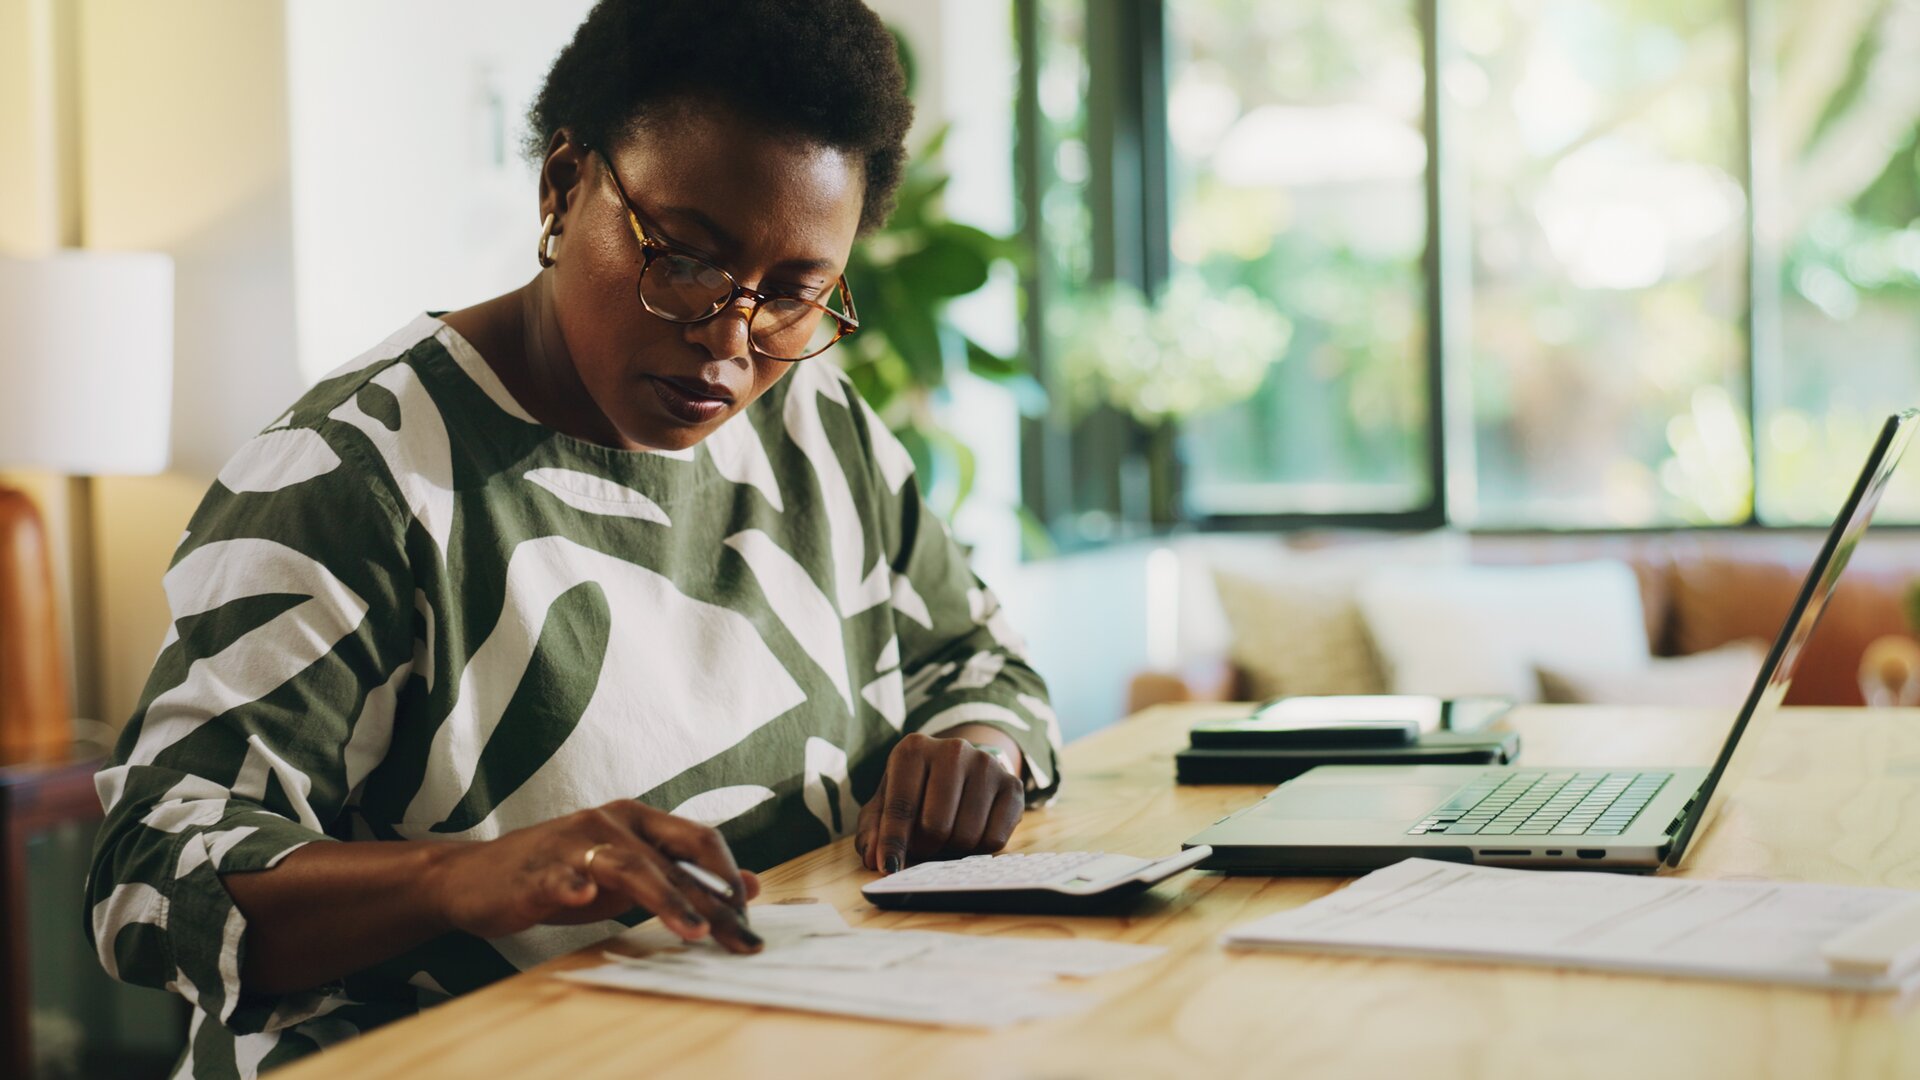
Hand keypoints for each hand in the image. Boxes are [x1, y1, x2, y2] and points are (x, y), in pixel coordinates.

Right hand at [428, 799, 762, 951]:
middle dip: (712, 900)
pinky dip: (571, 885)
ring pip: (629, 866)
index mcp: (639, 820)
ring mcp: (574, 842)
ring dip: (665, 898)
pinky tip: (581, 897)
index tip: (751, 919)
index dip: (728, 878)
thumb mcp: (630, 874)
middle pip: (672, 859)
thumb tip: (750, 885)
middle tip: (741, 936)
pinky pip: (558, 875)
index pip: (699, 841)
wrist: (477, 877)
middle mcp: (612, 822)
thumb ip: (685, 876)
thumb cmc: (563, 873)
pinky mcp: (537, 869)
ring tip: (694, 930)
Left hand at [855, 732, 1023, 873]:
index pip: (901, 805)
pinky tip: (970, 832)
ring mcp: (986, 764)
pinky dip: (978, 849)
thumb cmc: (916, 790)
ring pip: (966, 835)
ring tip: (946, 836)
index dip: (894, 842)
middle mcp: (952, 749)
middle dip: (925, 847)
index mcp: (913, 749)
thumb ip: (873, 830)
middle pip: (936, 826)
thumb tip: (875, 858)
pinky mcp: (1013, 785)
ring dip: (952, 849)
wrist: (962, 768)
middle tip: (924, 844)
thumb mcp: (886, 802)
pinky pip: (994, 839)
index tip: (889, 866)